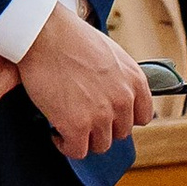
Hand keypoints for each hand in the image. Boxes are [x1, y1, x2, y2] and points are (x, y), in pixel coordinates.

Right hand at [17, 6, 156, 158]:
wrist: (44, 34)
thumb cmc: (70, 37)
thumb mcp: (109, 53)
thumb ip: (118, 77)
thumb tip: (109, 93)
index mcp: (134, 80)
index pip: (142, 117)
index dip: (123, 119)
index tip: (109, 118)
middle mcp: (122, 100)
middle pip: (119, 133)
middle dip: (101, 128)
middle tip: (83, 118)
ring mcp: (101, 115)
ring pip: (99, 145)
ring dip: (84, 138)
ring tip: (68, 125)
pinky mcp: (76, 126)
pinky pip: (77, 151)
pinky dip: (65, 145)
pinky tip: (56, 131)